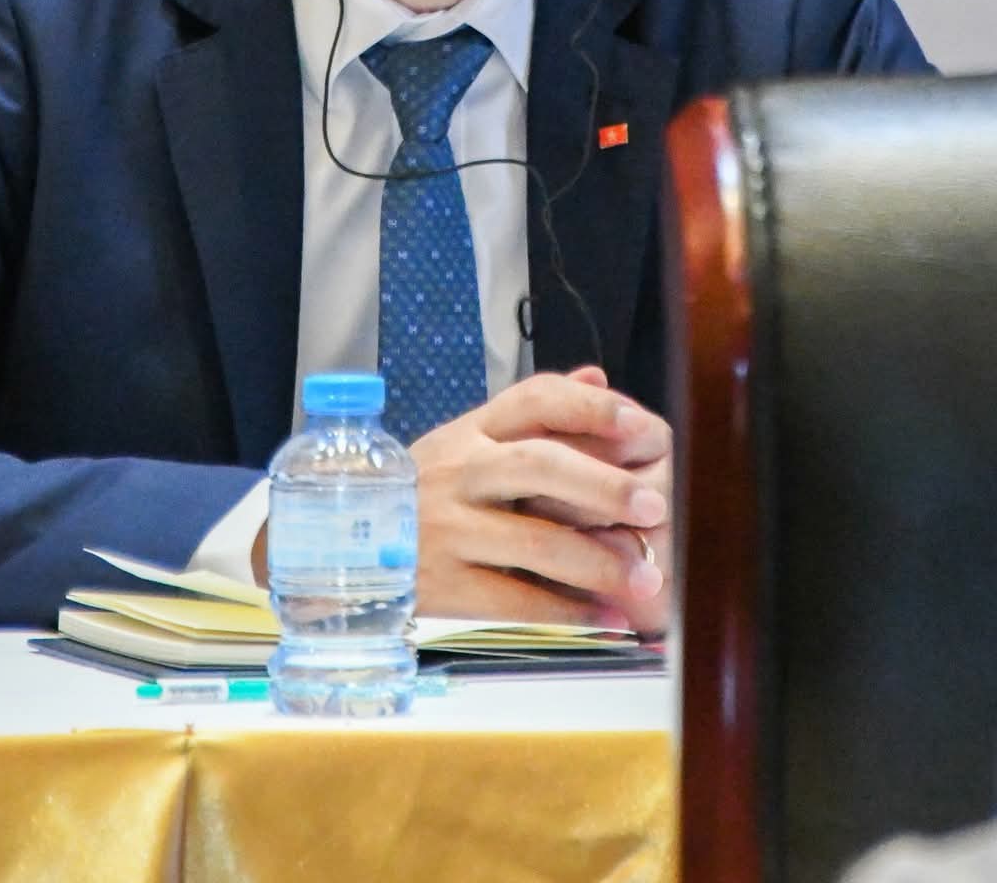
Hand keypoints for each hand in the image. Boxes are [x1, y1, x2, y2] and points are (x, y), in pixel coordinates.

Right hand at [409, 367, 671, 631]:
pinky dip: (565, 612)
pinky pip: (513, 597)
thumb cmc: (425, 489)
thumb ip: (533, 414)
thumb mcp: (468, 439)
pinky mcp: (443, 583)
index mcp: (473, 430)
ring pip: (532, 539)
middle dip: (602, 486)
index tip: (639, 426)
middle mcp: (460, 470)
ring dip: (597, 561)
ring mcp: (449, 527)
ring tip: (643, 577)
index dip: (589, 409)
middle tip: (653, 506)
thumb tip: (599, 378)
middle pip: (537, 465)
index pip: (534, 399)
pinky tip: (604, 619)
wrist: (342, 544)